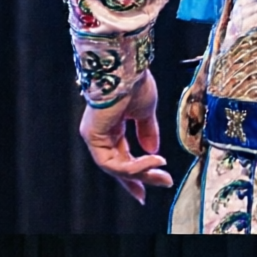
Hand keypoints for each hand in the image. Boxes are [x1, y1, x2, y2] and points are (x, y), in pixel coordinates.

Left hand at [80, 73, 173, 204]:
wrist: (127, 67)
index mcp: (112, 127)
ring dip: (142, 173)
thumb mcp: (145, 112)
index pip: (121, 157)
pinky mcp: (93, 137)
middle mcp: (100, 134)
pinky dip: (134, 166)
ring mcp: (95, 136)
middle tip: (163, 183)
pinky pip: (112, 163)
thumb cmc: (135, 83)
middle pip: (118, 165)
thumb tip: (153, 151)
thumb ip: (147, 132)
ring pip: (116, 167)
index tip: (149, 189)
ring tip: (163, 174)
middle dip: (140, 178)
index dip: (136, 173)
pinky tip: (153, 160)